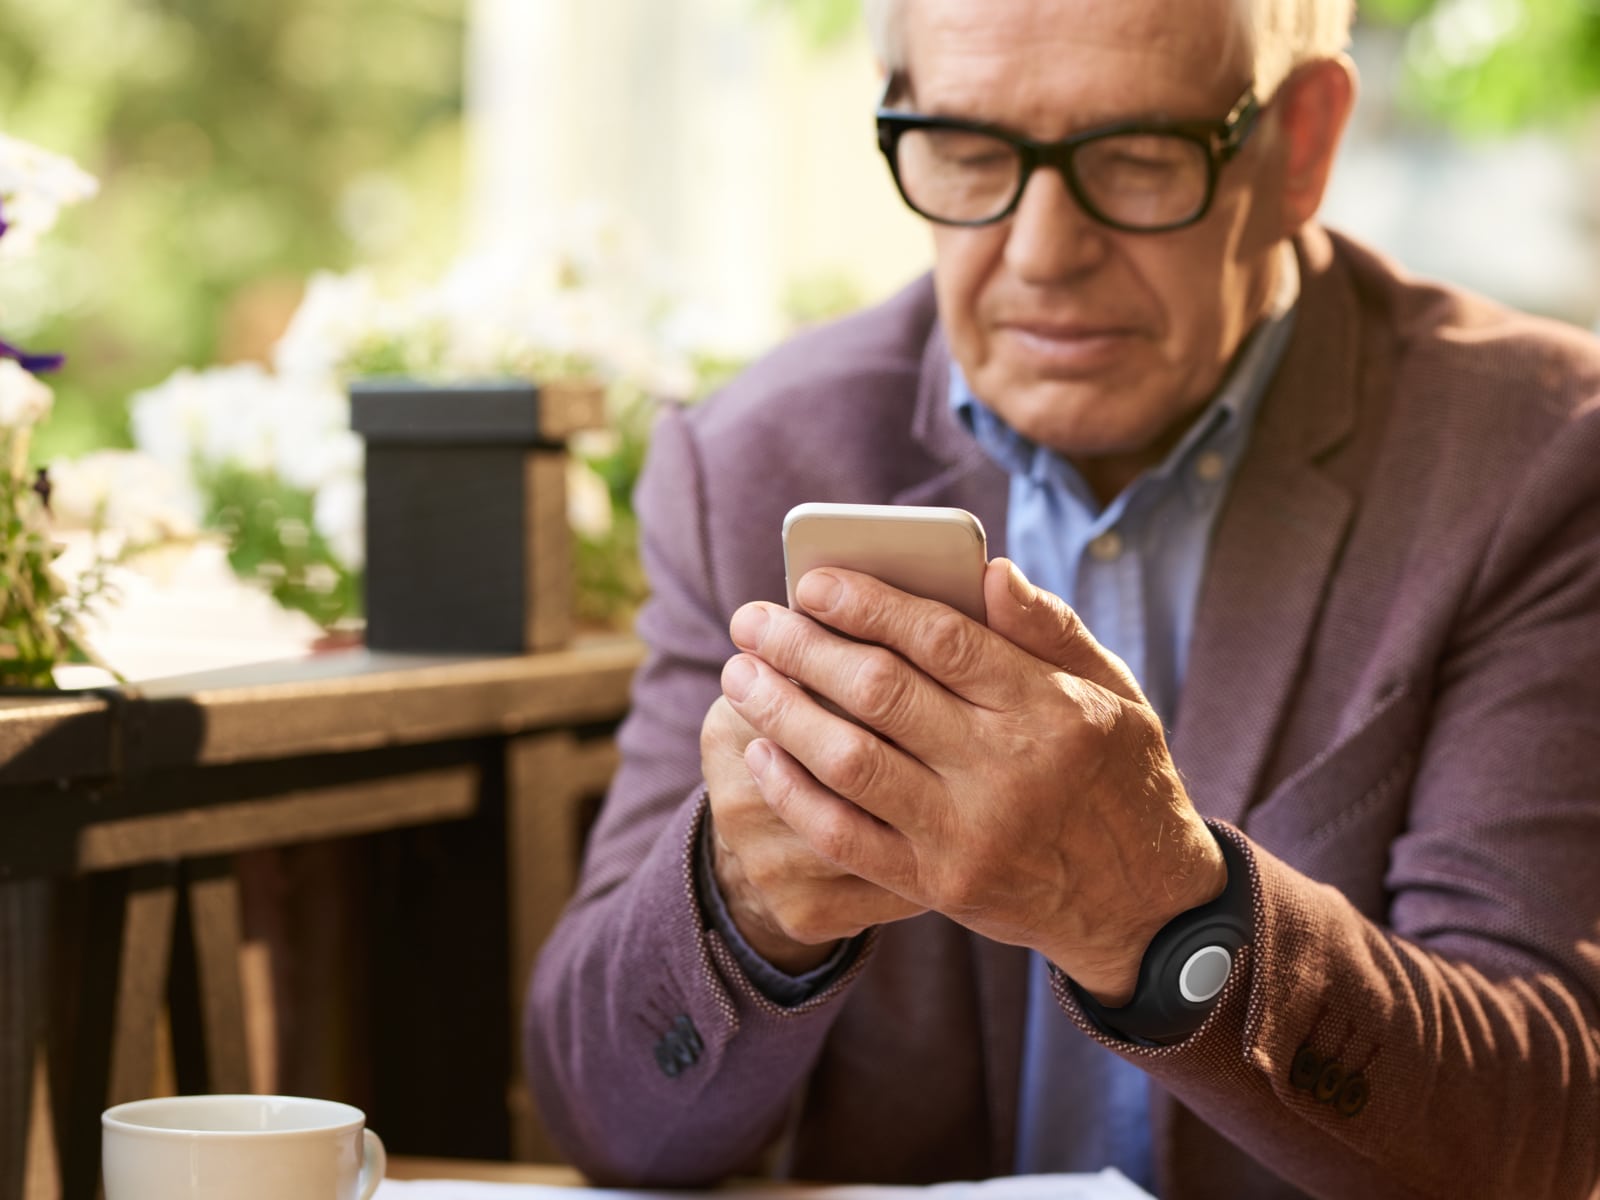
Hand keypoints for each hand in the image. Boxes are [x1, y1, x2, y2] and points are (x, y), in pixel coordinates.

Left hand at [720, 558, 1225, 1004]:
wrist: (1141, 904)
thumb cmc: (1119, 774)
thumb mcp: (1114, 690)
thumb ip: (1049, 628)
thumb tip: (985, 570)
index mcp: (1049, 707)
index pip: (942, 639)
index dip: (868, 603)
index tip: (811, 580)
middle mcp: (1006, 769)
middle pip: (881, 693)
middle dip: (803, 649)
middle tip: (751, 620)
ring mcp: (968, 833)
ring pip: (851, 762)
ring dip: (782, 712)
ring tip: (740, 676)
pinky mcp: (938, 884)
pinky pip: (846, 836)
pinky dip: (794, 791)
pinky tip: (762, 752)